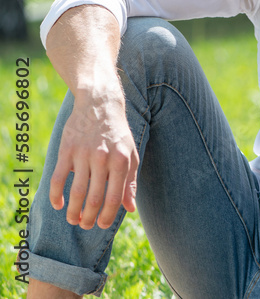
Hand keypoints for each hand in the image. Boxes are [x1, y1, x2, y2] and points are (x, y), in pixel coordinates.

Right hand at [49, 87, 138, 229]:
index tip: (102, 225)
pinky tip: (58, 205)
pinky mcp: (67, 150)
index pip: (114, 197)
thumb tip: (130, 208)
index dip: (108, 216)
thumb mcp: (131, 154)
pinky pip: (58, 178)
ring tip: (73, 220)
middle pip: (94, 197)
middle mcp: (103, 158)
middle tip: (85, 226)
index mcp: (122, 161)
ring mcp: (83, 154)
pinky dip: (55, 195)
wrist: (100, 105)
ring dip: (73, 211)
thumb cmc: (118, 134)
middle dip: (89, 217)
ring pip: (76, 191)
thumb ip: (130, 182)